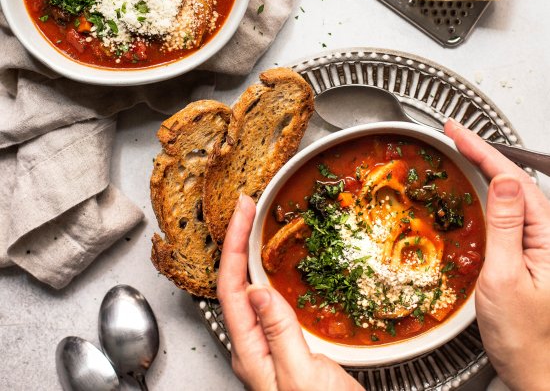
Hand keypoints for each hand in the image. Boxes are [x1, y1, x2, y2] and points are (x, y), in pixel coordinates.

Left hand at [217, 194, 362, 390]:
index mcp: (250, 351)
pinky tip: (273, 261)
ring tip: (252, 223)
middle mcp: (253, 345)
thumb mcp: (303, 377)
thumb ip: (280, 333)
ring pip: (249, 287)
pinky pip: (269, 298)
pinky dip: (268, 270)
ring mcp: (269, 343)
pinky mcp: (286, 342)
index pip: (231, 287)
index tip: (243, 212)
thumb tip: (257, 289)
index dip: (233, 245)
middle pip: (234, 282)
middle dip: (236, 240)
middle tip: (245, 207)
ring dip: (248, 252)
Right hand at [445, 120, 549, 390]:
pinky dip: (490, 189)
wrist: (535, 370)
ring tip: (463, 149)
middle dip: (483, 150)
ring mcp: (542, 242)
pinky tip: (478, 185)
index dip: (483, 150)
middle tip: (454, 133)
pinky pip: (511, 209)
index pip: (514, 179)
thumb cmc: (524, 335)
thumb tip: (506, 182)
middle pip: (516, 178)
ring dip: (487, 166)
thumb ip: (508, 227)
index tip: (458, 132)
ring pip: (514, 191)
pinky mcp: (531, 250)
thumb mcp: (507, 277)